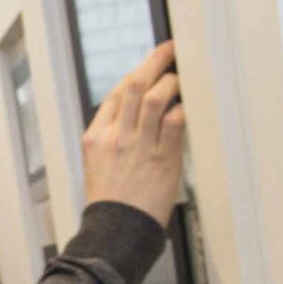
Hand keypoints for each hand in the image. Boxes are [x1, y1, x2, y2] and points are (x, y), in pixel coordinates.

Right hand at [79, 41, 184, 228]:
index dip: (135, 73)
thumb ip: (113, 138)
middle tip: (169, 51)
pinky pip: (174, 123)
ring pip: (155, 98)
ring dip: (171, 82)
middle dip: (154, 62)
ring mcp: (138, 147)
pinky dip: (182, 110)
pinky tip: (186, 108)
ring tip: (180, 79)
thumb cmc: (110, 204)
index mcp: (96, 137)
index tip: (148, 65)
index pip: (116, 93)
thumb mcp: (98, 165)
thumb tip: (135, 114)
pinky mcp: (162, 160)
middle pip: (134, 85)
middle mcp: (116, 137)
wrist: (116, 232)